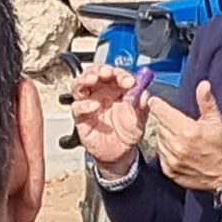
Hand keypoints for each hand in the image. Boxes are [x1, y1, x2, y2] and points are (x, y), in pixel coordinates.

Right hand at [69, 64, 145, 178]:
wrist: (121, 152)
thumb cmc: (128, 131)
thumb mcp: (140, 116)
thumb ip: (141, 103)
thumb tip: (144, 91)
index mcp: (115, 87)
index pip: (114, 73)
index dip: (120, 73)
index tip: (128, 80)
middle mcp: (100, 92)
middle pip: (94, 72)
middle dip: (99, 70)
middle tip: (107, 72)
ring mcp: (88, 103)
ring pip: (79, 84)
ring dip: (85, 79)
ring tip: (94, 79)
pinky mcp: (81, 117)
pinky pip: (77, 107)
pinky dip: (84, 104)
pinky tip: (94, 106)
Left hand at [143, 85, 221, 193]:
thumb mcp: (217, 121)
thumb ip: (206, 102)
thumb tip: (203, 85)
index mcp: (187, 130)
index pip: (162, 112)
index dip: (157, 104)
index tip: (156, 101)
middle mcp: (177, 146)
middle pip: (159, 125)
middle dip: (166, 120)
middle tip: (179, 122)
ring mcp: (172, 160)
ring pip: (159, 139)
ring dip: (166, 136)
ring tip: (181, 137)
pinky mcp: (170, 171)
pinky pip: (161, 154)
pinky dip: (167, 150)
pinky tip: (179, 149)